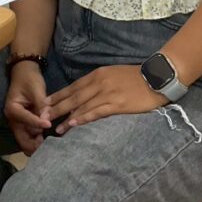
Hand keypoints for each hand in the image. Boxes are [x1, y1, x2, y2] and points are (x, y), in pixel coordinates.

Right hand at [3, 62, 51, 155]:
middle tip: (50, 147)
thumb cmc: (29, 78)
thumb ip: (41, 105)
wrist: (25, 72)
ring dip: (37, 145)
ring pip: (27, 141)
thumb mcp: (36, 89)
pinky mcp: (26, 124)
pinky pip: (31, 136)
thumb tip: (47, 120)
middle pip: (22, 140)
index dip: (38, 123)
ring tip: (52, 146)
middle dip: (35, 146)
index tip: (50, 124)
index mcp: (13, 110)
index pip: (26, 120)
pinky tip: (50, 140)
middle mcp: (13, 120)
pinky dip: (39, 140)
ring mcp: (19, 123)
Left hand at [46, 65, 167, 133]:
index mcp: (97, 74)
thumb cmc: (137, 77)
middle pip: (73, 96)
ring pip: (82, 106)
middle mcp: (99, 82)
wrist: (157, 76)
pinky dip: (83, 118)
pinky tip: (74, 124)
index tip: (46, 104)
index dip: (59, 96)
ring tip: (55, 127)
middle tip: (43, 116)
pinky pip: (96, 112)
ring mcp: (108, 93)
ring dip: (67, 117)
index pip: (73, 86)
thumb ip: (99, 82)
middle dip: (57, 107)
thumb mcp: (113, 74)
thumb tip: (86, 93)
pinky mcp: (118, 104)